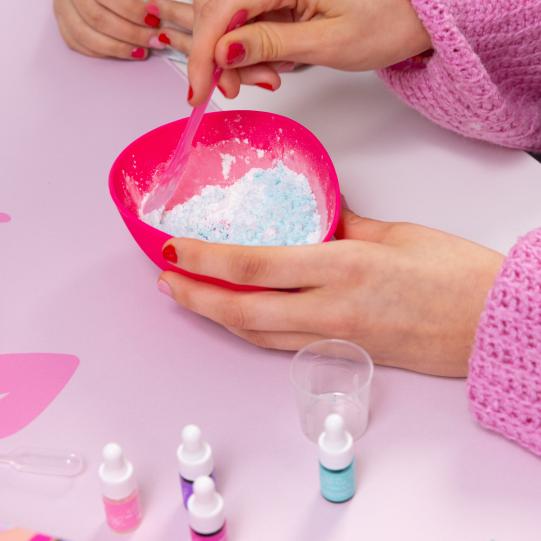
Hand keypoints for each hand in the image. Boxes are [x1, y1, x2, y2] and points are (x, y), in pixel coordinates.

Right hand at [53, 0, 194, 58]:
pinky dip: (105, 51)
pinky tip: (126, 51)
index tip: (156, 18)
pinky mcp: (63, 24)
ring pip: (87, 34)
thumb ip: (150, 0)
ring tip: (142, 50)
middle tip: (154, 39)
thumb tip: (165, 9)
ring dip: (120, 47)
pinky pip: (79, 44)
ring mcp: (62, 8)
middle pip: (98, 18)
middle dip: (131, 33)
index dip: (134, 9)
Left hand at [157, 207, 503, 376]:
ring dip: (217, 317)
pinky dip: (251, 331)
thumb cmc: (452, 274)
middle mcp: (331, 309)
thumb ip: (343, 225)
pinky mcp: (342, 355)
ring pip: (257, 335)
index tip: (174, 248)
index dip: (206, 260)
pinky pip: (283, 346)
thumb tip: (314, 214)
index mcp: (344, 267)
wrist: (488, 324)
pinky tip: (238, 316)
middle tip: (167, 280)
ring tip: (191, 297)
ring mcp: (335, 339)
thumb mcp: (393, 233)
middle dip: (196, 296)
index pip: (255, 266)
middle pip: (242, 310)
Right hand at [188, 0, 431, 104]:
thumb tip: (223, 50)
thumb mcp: (327, 42)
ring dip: (237, 58)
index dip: (204, 53)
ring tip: (272, 77)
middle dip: (220, 58)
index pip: (222, 10)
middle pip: (218, 13)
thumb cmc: (384, 22)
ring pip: (229, 22)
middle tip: (241, 89)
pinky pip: (248, 24)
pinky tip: (273, 65)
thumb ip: (271, 43)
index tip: (197, 92)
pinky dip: (252, 52)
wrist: (412, 12)